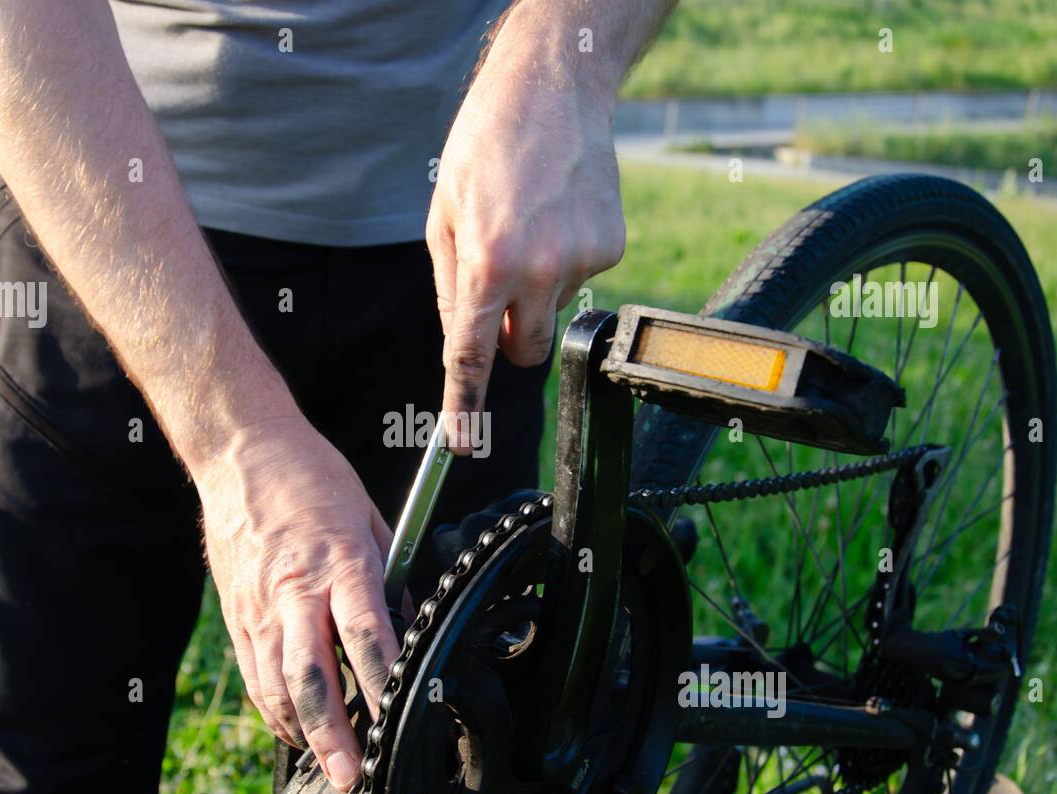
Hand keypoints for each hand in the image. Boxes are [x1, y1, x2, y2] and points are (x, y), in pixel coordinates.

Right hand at [199, 415, 399, 791]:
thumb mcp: (371, 520)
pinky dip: (275, 709)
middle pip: (311, 675)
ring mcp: (258, 606)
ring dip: (302, 733)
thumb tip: (409, 627)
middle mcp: (294, 591)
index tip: (402, 718)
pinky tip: (295, 729)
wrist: (240, 452)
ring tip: (328, 767)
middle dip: (332, 733)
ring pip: (276, 685)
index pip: (365, 634)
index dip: (383, 683)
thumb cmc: (312, 479)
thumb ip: (389, 579)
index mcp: (339, 562)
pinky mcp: (236, 614)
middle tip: (351, 776)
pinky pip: (255, 674)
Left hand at [427, 58, 625, 450]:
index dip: (464, 405)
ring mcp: (583, 259)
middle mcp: (540, 269)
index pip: (473, 355)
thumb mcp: (444, 216)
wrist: (553, 89)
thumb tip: (462, 343)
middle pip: (526, 351)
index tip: (460, 442)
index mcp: (488, 263)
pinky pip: (581, 279)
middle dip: (509, 338)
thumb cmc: (486, 145)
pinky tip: (556, 214)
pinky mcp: (612, 246)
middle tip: (499, 293)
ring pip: (553, 312)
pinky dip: (565, 261)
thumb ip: (451, 289)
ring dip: (537, 288)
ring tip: (529, 224)